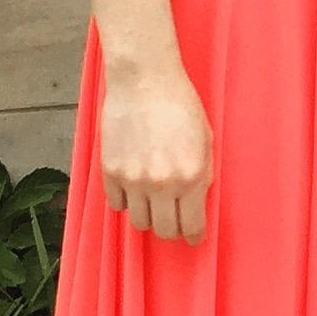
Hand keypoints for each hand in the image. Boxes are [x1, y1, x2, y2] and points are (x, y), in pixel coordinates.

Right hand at [98, 59, 211, 240]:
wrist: (144, 79)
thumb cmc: (179, 103)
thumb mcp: (205, 138)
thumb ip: (203, 174)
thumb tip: (198, 201)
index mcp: (191, 176)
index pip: (192, 226)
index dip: (194, 235)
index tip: (193, 235)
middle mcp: (162, 184)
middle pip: (164, 231)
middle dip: (171, 227)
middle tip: (173, 216)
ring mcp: (133, 180)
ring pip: (138, 222)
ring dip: (148, 214)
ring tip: (152, 197)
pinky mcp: (110, 172)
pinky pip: (117, 204)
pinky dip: (125, 199)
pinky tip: (133, 184)